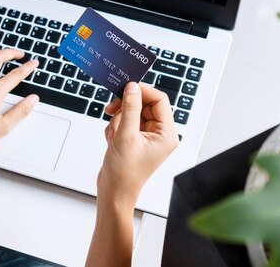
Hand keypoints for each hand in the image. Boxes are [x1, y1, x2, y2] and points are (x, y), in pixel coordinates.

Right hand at [97, 82, 178, 206]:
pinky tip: (112, 140)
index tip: (125, 88)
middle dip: (126, 109)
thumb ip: (130, 108)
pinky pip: (125, 121)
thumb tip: (132, 87)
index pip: (159, 100)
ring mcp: (147, 136)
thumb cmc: (124, 173)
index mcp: (166, 134)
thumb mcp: (126, 135)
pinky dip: (116, 127)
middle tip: (112, 111)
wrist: (113, 192)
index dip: (142, 91)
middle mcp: (160, 134)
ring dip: (119, 120)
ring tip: (114, 136)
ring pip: (132, 112)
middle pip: (144, 104)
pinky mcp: (135, 139)